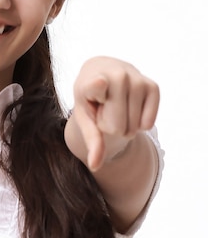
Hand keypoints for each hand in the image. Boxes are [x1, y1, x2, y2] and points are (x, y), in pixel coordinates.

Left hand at [69, 56, 159, 171]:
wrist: (102, 72)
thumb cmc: (90, 99)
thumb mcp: (84, 117)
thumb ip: (91, 139)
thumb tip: (95, 165)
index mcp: (91, 80)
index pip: (98, 86)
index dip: (98, 87)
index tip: (99, 83)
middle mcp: (116, 74)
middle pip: (117, 127)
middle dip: (111, 126)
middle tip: (105, 109)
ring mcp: (137, 78)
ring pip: (134, 128)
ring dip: (125, 125)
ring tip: (117, 106)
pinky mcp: (153, 86)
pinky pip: (148, 124)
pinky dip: (140, 124)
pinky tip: (131, 107)